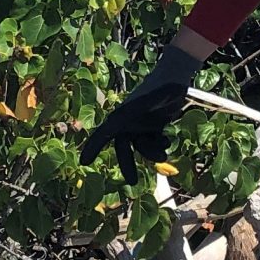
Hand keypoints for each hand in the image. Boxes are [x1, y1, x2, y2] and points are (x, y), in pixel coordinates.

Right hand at [79, 44, 201, 182]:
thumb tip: (113, 123)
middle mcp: (129, 122)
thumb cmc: (159, 87)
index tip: (84, 162)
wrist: (174, 77)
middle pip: (124, 148)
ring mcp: (142, 124)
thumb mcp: (146, 101)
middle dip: (128, 164)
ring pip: (142, 147)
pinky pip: (153, 142)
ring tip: (164, 151)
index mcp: (122, 116)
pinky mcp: (154, 125)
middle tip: (133, 182)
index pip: (103, 135)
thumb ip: (131, 113)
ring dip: (152, 152)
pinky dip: (159, 144)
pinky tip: (166, 138)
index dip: (93, 148)